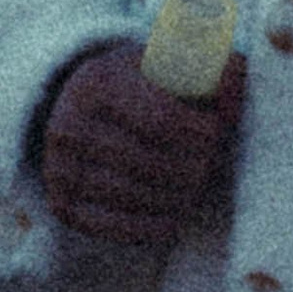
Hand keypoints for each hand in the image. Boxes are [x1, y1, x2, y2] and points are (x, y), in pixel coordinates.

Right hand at [40, 45, 246, 245]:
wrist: (86, 106)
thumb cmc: (145, 85)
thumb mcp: (175, 62)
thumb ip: (215, 70)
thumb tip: (234, 91)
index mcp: (97, 83)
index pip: (160, 120)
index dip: (200, 134)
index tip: (218, 134)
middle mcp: (68, 124)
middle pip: (147, 162)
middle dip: (189, 169)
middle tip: (209, 168)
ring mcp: (58, 167)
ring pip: (129, 195)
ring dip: (173, 199)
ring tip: (195, 191)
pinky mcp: (59, 203)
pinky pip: (107, 226)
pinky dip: (146, 228)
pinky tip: (173, 221)